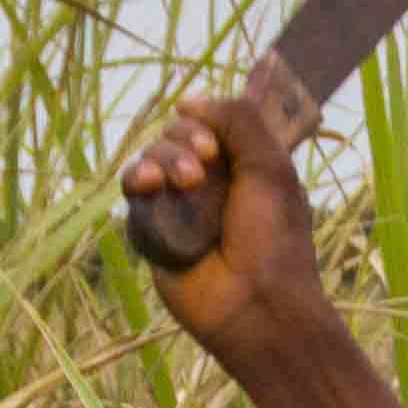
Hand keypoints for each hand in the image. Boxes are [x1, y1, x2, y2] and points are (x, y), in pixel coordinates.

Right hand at [116, 57, 327, 351]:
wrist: (255, 305)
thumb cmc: (274, 239)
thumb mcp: (270, 168)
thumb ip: (239, 121)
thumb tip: (189, 102)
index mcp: (243, 165)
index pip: (211, 123)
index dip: (206, 120)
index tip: (214, 138)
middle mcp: (210, 183)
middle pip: (176, 136)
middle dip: (184, 141)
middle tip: (203, 165)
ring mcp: (180, 207)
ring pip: (152, 159)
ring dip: (163, 160)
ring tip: (183, 182)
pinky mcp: (153, 232)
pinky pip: (133, 194)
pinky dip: (137, 181)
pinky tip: (146, 185)